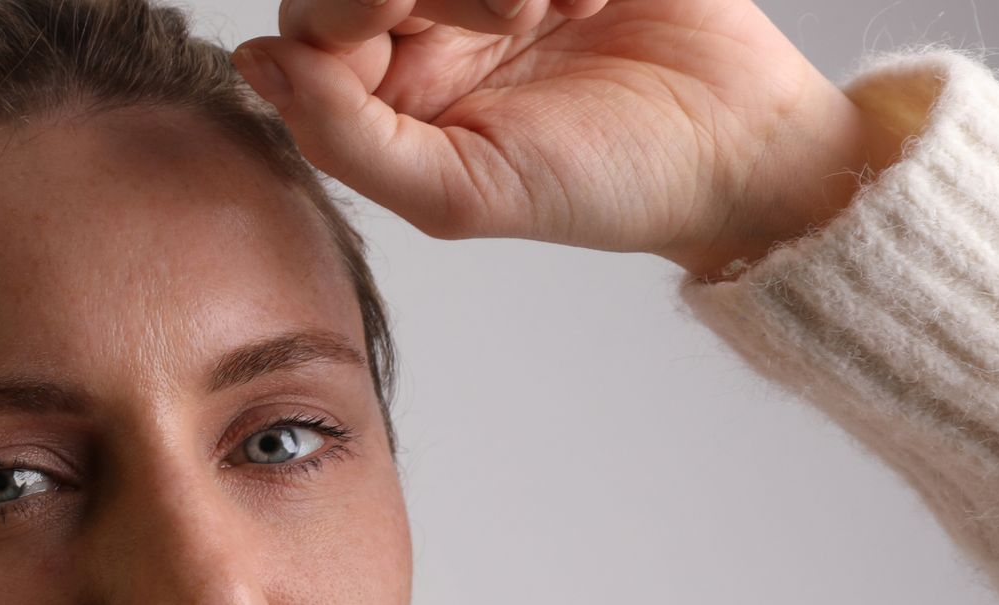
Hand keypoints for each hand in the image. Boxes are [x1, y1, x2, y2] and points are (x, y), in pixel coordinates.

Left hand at [233, 0, 909, 277]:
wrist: (740, 152)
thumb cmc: (602, 185)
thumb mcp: (461, 193)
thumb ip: (346, 138)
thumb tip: (257, 62)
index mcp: (390, 84)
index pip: (314, 18)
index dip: (346, 7)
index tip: (401, 17)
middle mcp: (429, 18)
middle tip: (511, 15)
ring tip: (557, 10)